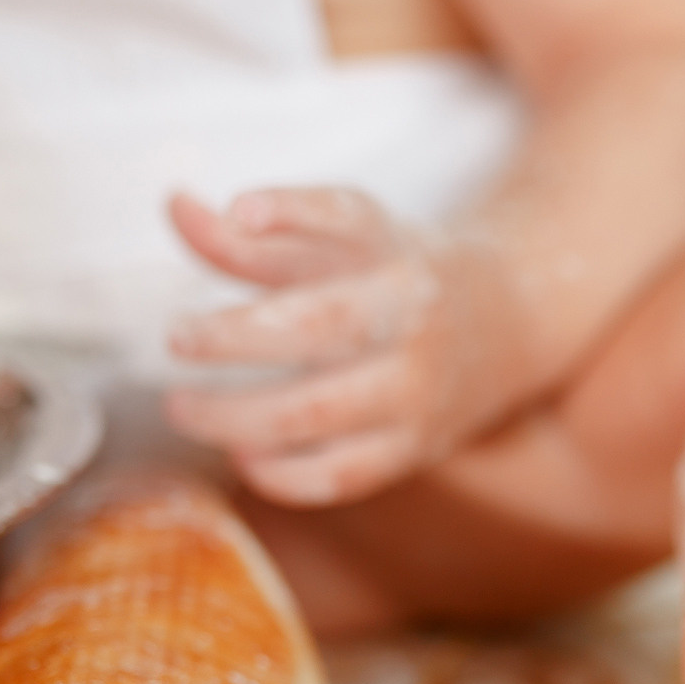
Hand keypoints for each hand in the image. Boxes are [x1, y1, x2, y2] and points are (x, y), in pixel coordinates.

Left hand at [164, 188, 530, 506]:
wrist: (509, 325)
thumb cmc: (403, 276)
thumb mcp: (344, 244)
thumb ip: (255, 238)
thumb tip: (176, 207)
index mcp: (399, 263)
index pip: (346, 224)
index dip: (292, 213)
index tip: (240, 212)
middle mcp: (414, 327)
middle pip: (320, 331)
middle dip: (236, 337)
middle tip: (177, 338)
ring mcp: (417, 394)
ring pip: (318, 414)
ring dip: (236, 416)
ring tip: (183, 407)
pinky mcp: (414, 448)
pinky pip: (340, 476)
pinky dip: (280, 475)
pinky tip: (241, 454)